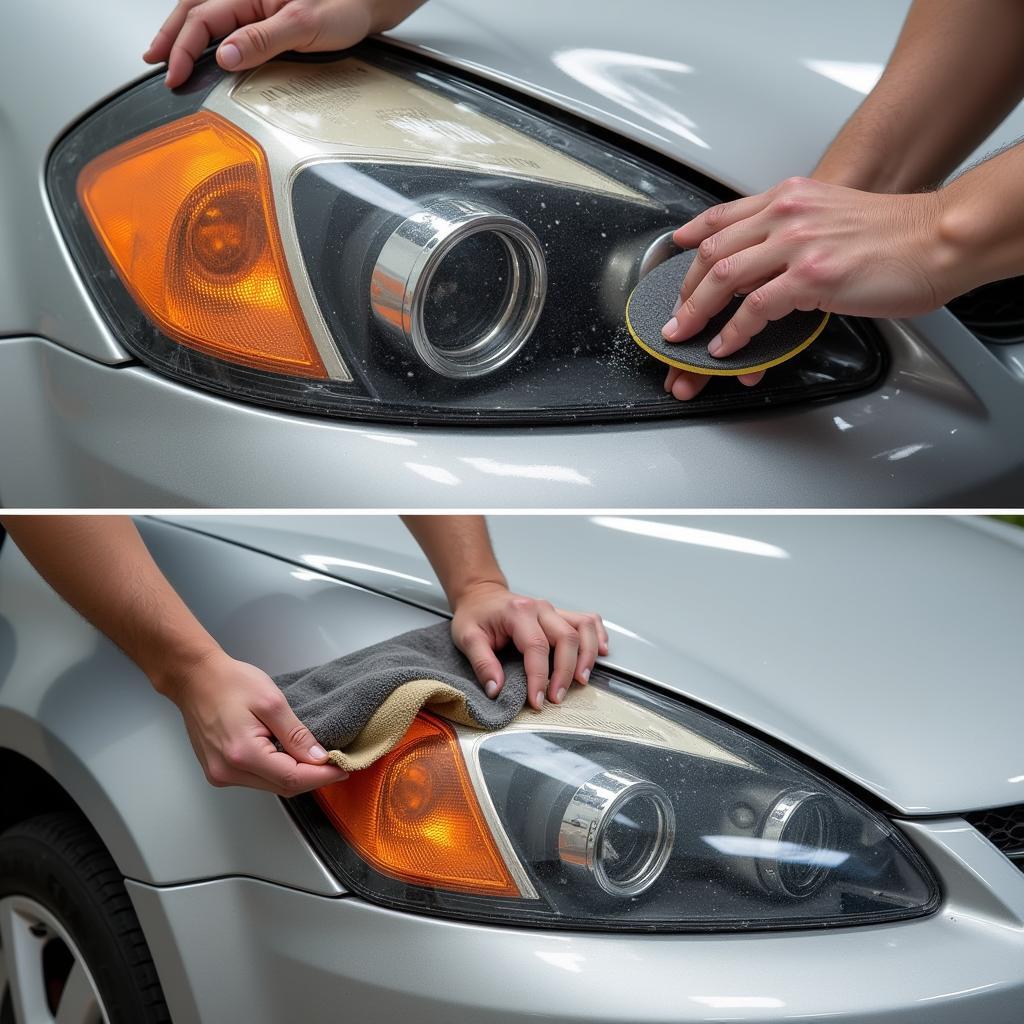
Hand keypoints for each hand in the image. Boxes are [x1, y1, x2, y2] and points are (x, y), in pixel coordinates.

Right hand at [144, 0, 425, 88]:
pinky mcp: (263, 14)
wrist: (368, 3)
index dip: (184, 47)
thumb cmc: (344, 7)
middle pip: (195, 12)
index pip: (202, 18)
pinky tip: (202, 46)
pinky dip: (206, 33)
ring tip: (166, 54)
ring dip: (184, 34)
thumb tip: (226, 56)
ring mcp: (254, 3)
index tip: (174, 74)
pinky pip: (224, 20)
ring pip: (205, 14)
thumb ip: (263, 40)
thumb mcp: (304, 26)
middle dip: (171, 38)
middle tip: (156, 63)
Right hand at [157, 649, 348, 794]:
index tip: (343, 769)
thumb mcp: (271, 702)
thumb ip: (295, 734)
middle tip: (335, 765)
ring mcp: (220, 774)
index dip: (321, 776)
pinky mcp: (218, 771)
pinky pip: (256, 780)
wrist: (195, 678)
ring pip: (270, 786)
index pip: (292, 778)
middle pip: (282, 787)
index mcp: (242, 754)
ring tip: (316, 761)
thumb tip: (317, 758)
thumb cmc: (230, 682)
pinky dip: (276, 773)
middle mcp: (228, 772)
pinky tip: (289, 759)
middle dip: (312, 778)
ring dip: (294, 776)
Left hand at [449, 582, 608, 709]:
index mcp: (518, 612)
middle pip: (566, 638)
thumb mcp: (467, 638)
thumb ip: (482, 664)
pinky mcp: (560, 615)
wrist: (481, 595)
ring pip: (583, 628)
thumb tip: (496, 690)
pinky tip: (601, 653)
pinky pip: (588, 621)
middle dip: (566, 672)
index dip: (539, 677)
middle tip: (557, 697)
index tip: (538, 700)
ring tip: (581, 680)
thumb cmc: (475, 615)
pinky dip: (598, 637)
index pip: (537, 647)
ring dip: (587, 655)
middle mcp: (540, 608)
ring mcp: (553, 610)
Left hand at [659, 176, 955, 400]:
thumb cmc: (897, 233)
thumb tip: (770, 256)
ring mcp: (798, 245)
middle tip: (676, 314)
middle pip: (713, 251)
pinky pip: (754, 309)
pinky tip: (726, 345)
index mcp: (791, 198)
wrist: (940, 237)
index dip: (693, 236)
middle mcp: (788, 216)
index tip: (676, 250)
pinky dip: (733, 332)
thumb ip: (798, 228)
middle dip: (686, 289)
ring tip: (685, 334)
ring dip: (697, 312)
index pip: (724, 215)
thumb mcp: (835, 212)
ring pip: (724, 278)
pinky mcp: (810, 278)